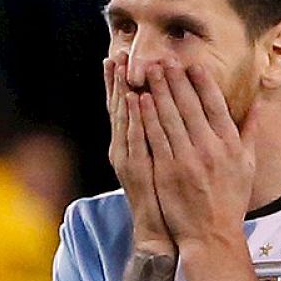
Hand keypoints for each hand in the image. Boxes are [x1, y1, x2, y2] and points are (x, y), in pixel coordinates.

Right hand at [104, 53, 173, 255]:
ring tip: (121, 66)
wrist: (158, 227)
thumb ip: (161, 135)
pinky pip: (134, 137)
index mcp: (131, 142)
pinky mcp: (135, 168)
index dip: (120, 81)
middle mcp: (123, 146)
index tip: (120, 55)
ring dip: (120, 90)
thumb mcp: (159, 160)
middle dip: (116, 79)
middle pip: (118, 106)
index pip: (125, 104)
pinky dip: (134, 118)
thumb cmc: (165, 193)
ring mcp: (127, 156)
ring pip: (122, 117)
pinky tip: (135, 99)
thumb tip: (165, 111)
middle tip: (115, 52)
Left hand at [137, 61, 255, 248]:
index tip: (192, 63)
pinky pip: (154, 136)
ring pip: (169, 116)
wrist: (210, 234)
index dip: (202, 82)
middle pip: (189, 105)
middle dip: (175, 79)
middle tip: (164, 58)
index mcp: (230, 145)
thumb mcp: (248, 165)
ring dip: (157, 91)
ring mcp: (187, 159)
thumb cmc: (229, 198)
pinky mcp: (167, 169)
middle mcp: (210, 149)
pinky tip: (138, 99)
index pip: (215, 105)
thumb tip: (257, 104)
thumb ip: (250, 132)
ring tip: (148, 70)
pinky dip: (145, 116)